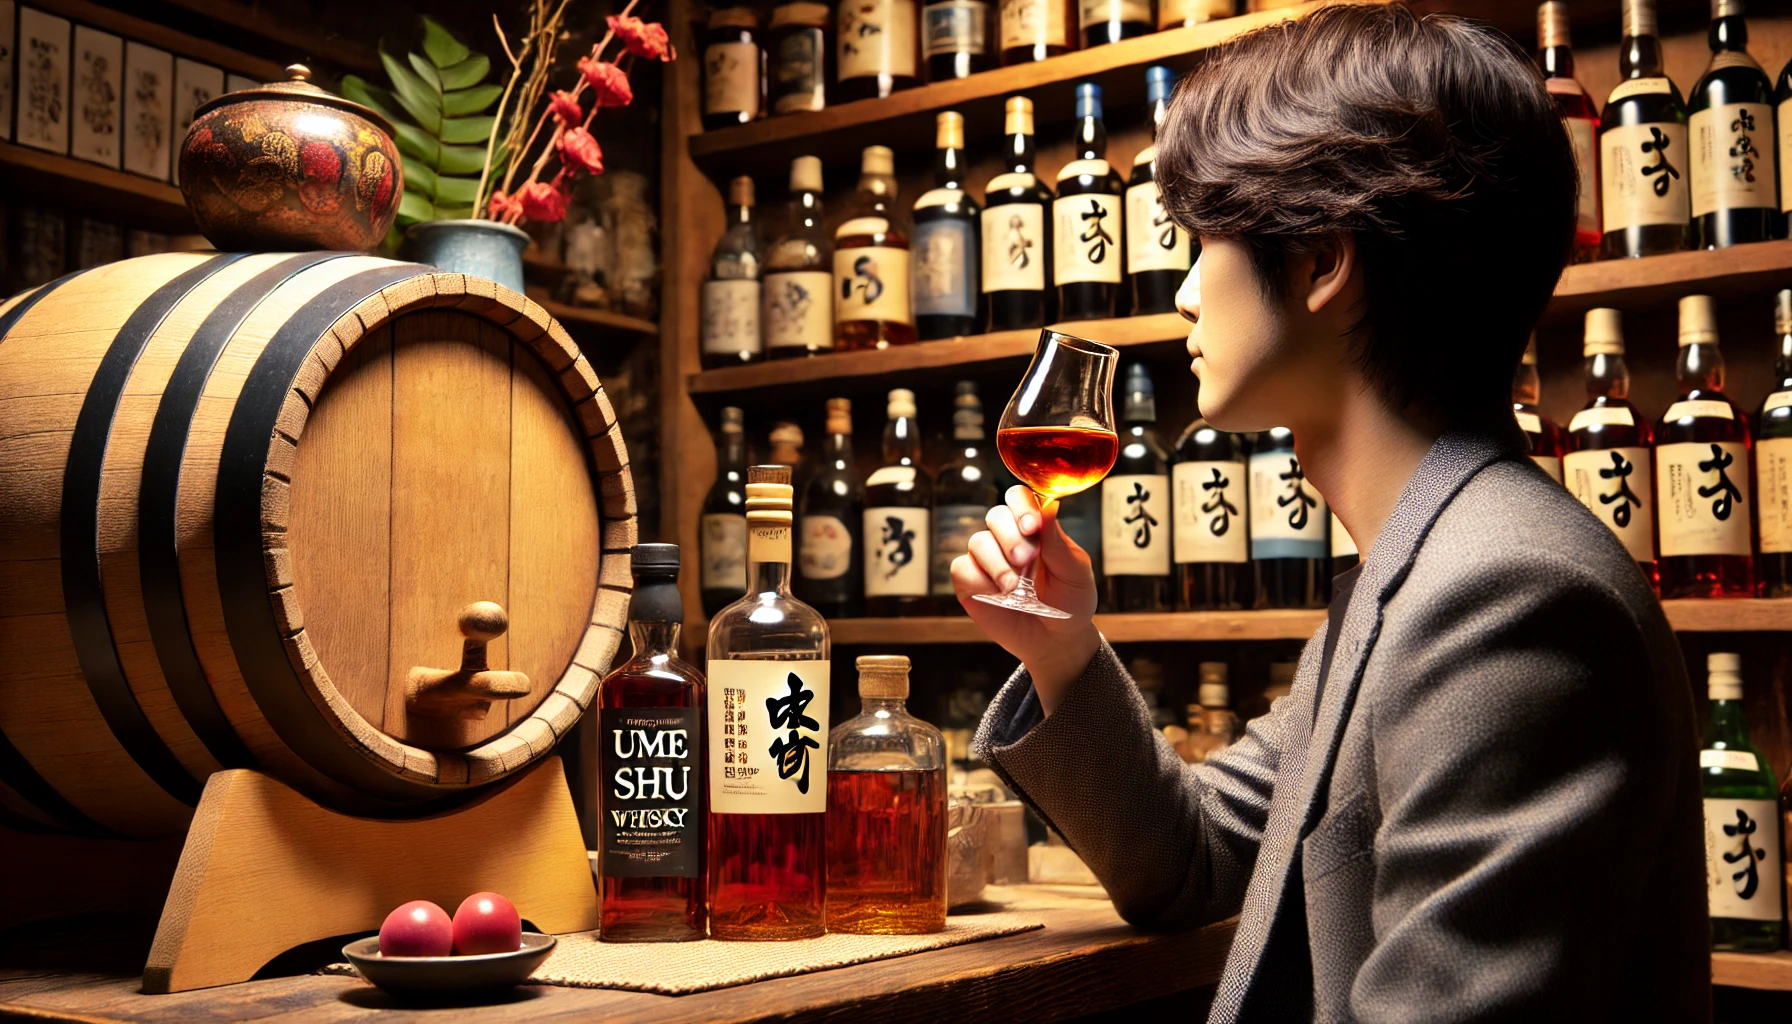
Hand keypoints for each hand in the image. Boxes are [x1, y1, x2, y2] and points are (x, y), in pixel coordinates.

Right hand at [951, 486, 1100, 713]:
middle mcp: (1007, 539)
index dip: (1021, 506)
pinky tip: (997, 595)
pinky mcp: (970, 583)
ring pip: (978, 541)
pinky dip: (979, 580)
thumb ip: (1058, 541)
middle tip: (1026, 560)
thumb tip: (1050, 504)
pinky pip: (961, 568)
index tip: (1031, 527)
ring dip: (997, 564)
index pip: (1019, 498)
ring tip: (1014, 588)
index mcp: (1035, 528)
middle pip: (995, 515)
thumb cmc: (1070, 603)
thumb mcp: (1074, 573)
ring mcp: (987, 560)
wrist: (1056, 642)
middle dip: (1010, 537)